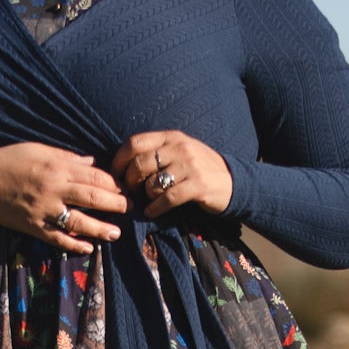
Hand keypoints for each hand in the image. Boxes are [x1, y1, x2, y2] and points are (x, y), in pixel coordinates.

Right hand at [0, 142, 126, 253]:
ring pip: (79, 222)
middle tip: (131, 209)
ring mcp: (43, 210)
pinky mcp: (32, 226)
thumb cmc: (9, 160)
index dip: (115, 184)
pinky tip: (88, 248)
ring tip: (116, 233)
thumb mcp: (39, 150)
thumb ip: (68, 158)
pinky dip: (73, 245)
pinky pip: (57, 238)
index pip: (95, 176)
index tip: (127, 188)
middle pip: (93, 198)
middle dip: (116, 205)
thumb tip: (93, 163)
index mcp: (57, 167)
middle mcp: (53, 189)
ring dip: (100, 229)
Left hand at [111, 131, 233, 220]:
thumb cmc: (199, 168)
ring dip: (145, 196)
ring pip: (152, 183)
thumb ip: (156, 152)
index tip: (115, 175)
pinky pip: (167, 198)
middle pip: (139, 164)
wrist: (233, 181)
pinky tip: (152, 212)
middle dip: (130, 182)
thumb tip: (123, 165)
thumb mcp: (179, 151)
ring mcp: (190, 166)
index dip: (119, 160)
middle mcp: (180, 147)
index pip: (135, 142)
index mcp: (171, 137)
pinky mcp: (198, 185)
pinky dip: (155, 208)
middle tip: (130, 193)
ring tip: (147, 201)